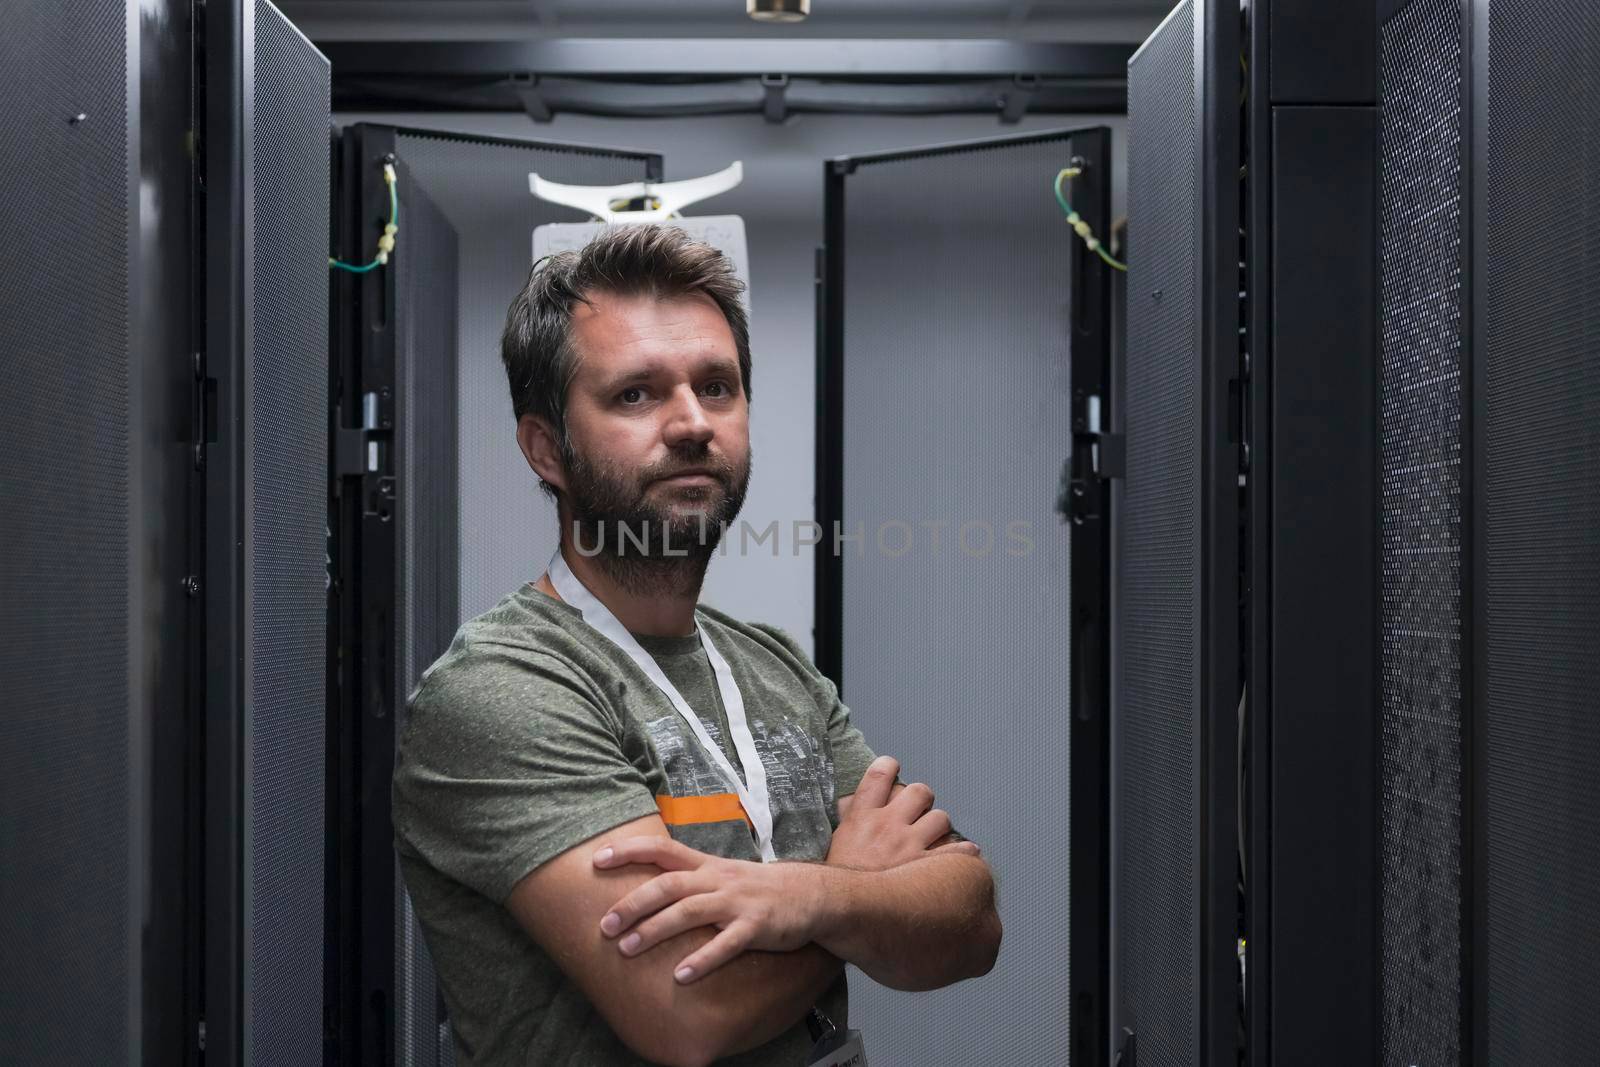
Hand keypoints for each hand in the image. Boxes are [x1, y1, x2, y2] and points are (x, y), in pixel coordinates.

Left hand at [593, 836, 829, 983]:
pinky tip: (681, 976)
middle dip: (633, 904)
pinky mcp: (756, 926)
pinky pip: (726, 944)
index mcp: (706, 865)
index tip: (597, 859)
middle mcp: (717, 879)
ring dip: (655, 930)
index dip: (629, 850)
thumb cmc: (757, 888)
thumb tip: (643, 888)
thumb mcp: (721, 875)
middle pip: (668, 885)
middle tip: (605, 926)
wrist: (811, 894)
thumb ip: (687, 879)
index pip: (662, 849)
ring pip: (690, 911)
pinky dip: (702, 960)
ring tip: (627, 949)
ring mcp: (737, 902)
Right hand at [827, 755, 980, 870]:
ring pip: (940, 818)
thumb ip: (847, 820)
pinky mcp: (924, 870)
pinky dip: (963, 851)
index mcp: (861, 816)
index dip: (888, 766)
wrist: (838, 911)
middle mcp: (887, 825)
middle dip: (922, 799)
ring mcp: (908, 846)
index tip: (892, 767)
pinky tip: (964, 853)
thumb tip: (851, 805)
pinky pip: (956, 851)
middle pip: (918, 792)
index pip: (879, 775)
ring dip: (939, 826)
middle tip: (918, 811)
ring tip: (934, 837)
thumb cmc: (835, 882)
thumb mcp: (833, 842)